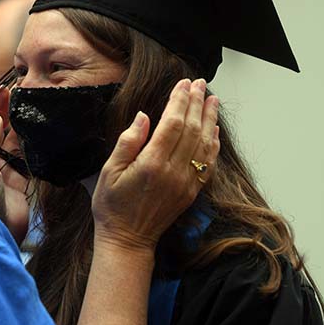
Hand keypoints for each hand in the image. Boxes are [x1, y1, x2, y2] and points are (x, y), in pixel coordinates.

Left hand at [0, 88, 30, 243]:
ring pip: (11, 143)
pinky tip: (34, 133)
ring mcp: (2, 172)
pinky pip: (24, 159)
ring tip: (27, 110)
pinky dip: (29, 146)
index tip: (1, 94)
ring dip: (18, 127)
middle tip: (17, 96)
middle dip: (4, 114)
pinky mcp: (18, 182)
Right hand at [91, 78, 219, 252]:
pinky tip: (214, 131)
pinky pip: (208, 164)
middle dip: (197, 103)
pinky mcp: (191, 192)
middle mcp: (173, 172)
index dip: (180, 101)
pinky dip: (213, 145)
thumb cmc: (113, 206)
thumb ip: (128, 142)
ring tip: (212, 100)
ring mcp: (185, 183)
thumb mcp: (108, 171)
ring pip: (204, 144)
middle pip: (191, 129)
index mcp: (151, 164)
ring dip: (209, 119)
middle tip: (200, 83)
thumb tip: (144, 116)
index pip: (172, 123)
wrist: (127, 241)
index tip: (184, 83)